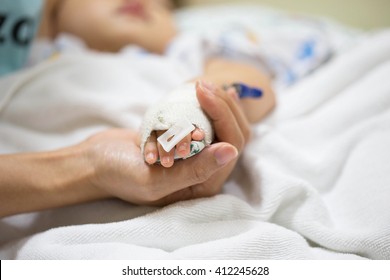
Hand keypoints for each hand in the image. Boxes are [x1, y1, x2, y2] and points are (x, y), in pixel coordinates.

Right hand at [83, 81, 249, 205]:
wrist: (94, 161)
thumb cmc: (119, 174)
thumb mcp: (155, 179)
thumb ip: (195, 170)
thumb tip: (231, 151)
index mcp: (202, 186)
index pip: (231, 147)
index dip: (224, 115)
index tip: (202, 91)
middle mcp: (204, 171)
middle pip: (232, 134)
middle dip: (223, 105)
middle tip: (203, 84)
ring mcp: (196, 155)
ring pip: (222, 126)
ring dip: (218, 102)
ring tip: (205, 83)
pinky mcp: (186, 141)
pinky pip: (206, 121)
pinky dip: (207, 104)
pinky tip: (205, 89)